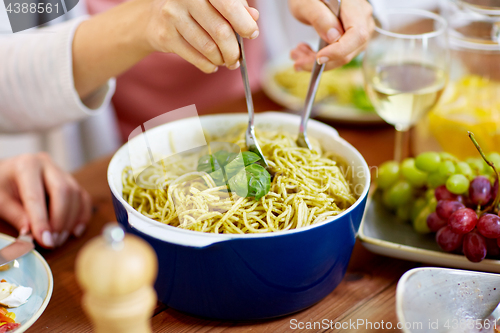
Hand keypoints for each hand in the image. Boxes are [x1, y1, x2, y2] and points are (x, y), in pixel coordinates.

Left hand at [0, 153, 91, 247]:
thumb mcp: (0, 200)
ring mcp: (62, 171)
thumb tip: (31, 234)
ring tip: (59, 239)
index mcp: (26, 166)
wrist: (7, 174)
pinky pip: (83, 197)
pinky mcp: (71, 180)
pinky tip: (74, 231)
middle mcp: (47, 165)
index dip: (41, 220)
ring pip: (76, 194)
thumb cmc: (2, 186)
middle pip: (64, 191)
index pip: (36, 196)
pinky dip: (82, 216)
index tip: (45, 241)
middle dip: (61, 220)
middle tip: (53, 242)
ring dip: (71, 220)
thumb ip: (15, 215)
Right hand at [145, 0, 259, 72]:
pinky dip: (209, 66)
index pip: (229, 6)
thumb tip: (253, 18)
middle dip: (234, 50)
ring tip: (226, 61)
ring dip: (222, 60)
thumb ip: (237, 7)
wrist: (155, 16)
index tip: (252, 34)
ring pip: (209, 48)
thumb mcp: (216, 1)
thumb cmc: (194, 7)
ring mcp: (173, 16)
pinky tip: (212, 64)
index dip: (244, 24)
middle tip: (237, 58)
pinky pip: (195, 58)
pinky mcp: (165, 36)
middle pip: (220, 31)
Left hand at [289, 0, 373, 70]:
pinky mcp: (350, 38)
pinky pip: (338, 54)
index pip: (357, 33)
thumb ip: (319, 17)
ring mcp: (359, 28)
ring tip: (297, 53)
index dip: (340, 50)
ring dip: (317, 60)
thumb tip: (334, 37)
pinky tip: (304, 52)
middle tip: (298, 61)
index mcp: (354, 4)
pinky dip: (319, 57)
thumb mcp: (306, 3)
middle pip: (350, 49)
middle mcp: (362, 17)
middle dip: (324, 61)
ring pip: (343, 55)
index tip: (319, 57)